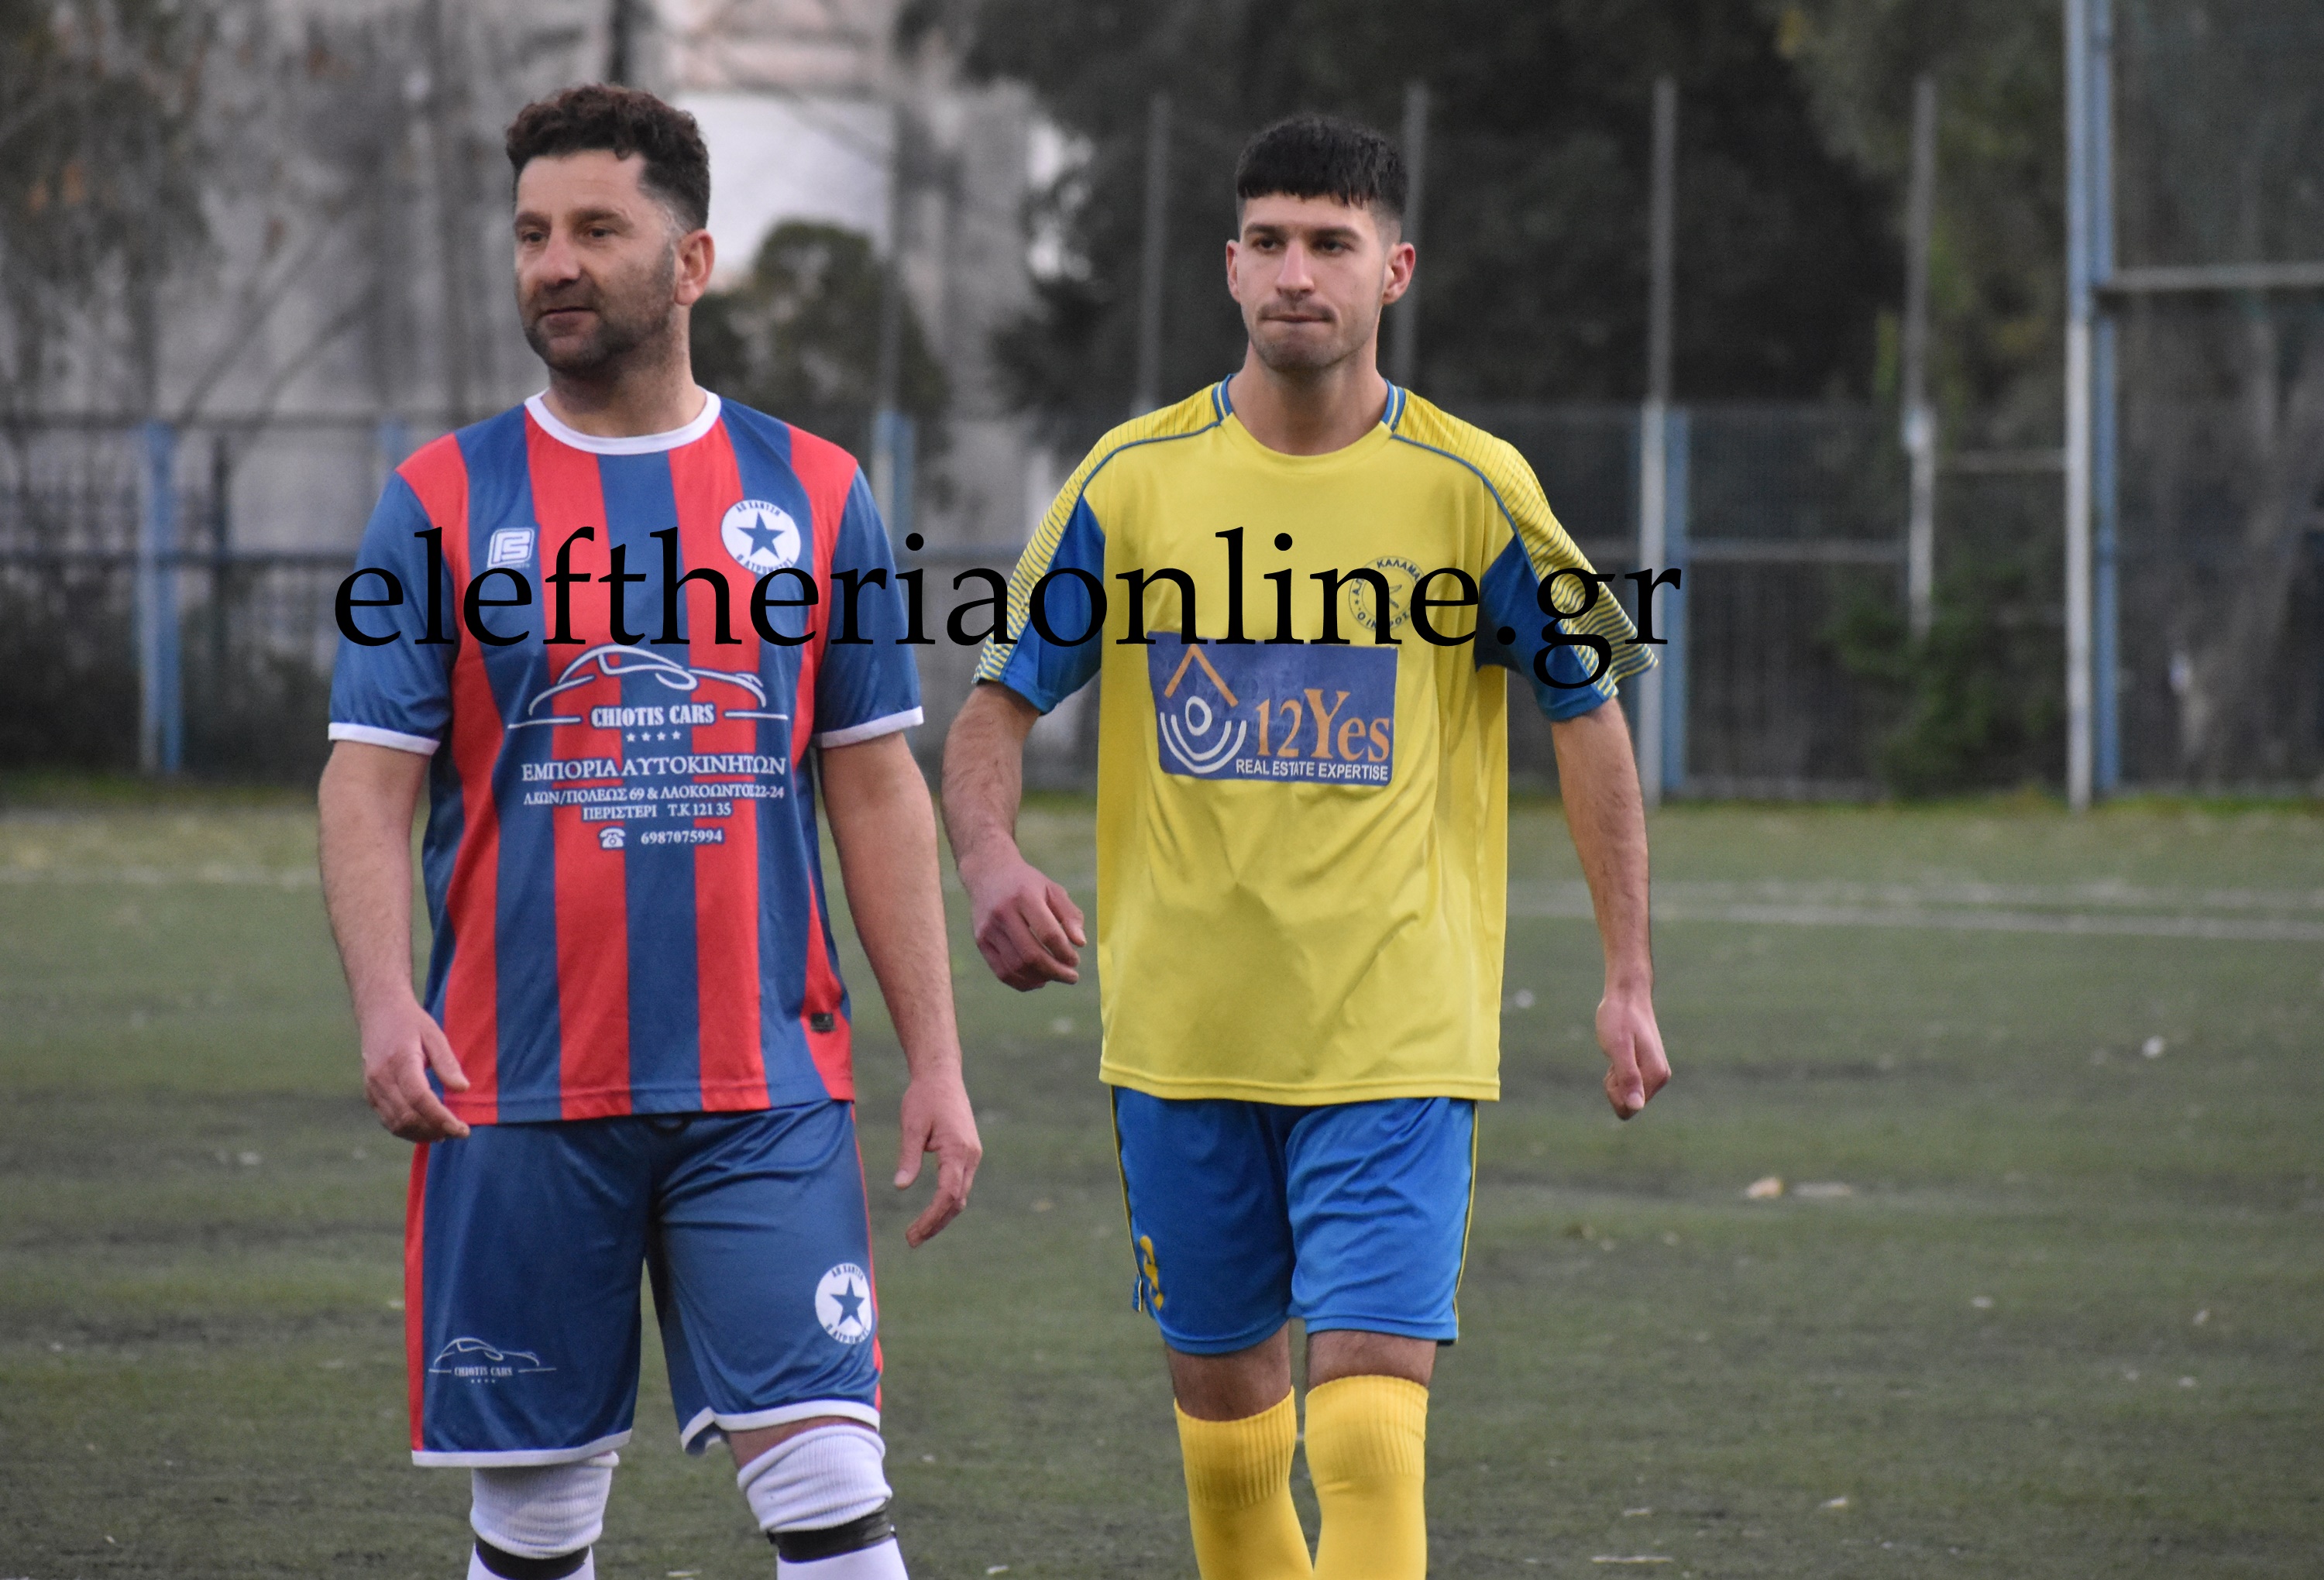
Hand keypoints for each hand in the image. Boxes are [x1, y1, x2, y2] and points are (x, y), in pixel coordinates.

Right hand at [359, 996, 471, 1141]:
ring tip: (444, 1134)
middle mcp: (382, 1077)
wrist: (378, 1012)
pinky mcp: (370, 1093)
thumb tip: (463, 1088)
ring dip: (421, 1134)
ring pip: (396, 1123)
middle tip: (459, 1132)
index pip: (420, 1098)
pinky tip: (425, 1129)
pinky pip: (387, 1120)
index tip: (461, 1129)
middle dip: (435, 1130)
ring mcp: (372, 1088)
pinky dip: (407, 1130)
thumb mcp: (434, 1034)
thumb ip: (447, 1062)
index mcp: (400, 1061)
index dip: (440, 1118)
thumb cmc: (411, 1022)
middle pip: (407, 1116)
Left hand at [894, 1067, 981, 1246]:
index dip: (931, 1218)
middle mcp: (970, 1155)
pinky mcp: (968, 1152)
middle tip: (911, 1241)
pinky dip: (947, 1201)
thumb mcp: (911, 1125)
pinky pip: (960, 1183)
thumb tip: (900, 1187)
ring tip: (918, 1232)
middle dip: (936, 1223)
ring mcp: (972, 1154)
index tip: (913, 1234)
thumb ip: (908, 1156)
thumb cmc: (924, 1097)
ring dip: (942, 1215)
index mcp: (958, 1149)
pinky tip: (931, 1210)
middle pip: (957, 1201)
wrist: (942, 1075)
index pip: (947, 1195)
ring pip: (961, 1195)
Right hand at [959, 843, 1085, 990]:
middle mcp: (1003, 913)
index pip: (1048, 934)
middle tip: (1071, 976)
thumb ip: (1070, 914)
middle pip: (1031, 954)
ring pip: (1016, 966)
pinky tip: (1038, 980)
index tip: (1075, 960)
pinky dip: (1022, 982)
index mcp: (1024, 897)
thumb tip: (1080, 943)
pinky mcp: (981, 941)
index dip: (1065, 953)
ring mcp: (989, 929)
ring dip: (1040, 978)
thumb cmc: (1027, 884)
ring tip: (1055, 976)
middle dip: (1055, 971)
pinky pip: (1002, 971)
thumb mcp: (1053, 890)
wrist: (988, 873)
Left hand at [1597, 985, 1669, 1119]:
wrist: (1627, 994)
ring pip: (1627, 1094)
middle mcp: (1661, 1077)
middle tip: (1615, 1056)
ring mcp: (1656, 1073)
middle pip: (1628, 1104)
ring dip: (1615, 1077)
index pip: (1628, 1108)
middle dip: (1615, 1085)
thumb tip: (1636, 1107)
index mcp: (1657, 1076)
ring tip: (1618, 1051)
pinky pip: (1628, 1085)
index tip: (1614, 1065)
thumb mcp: (1618, 1048)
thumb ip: (1628, 1078)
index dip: (1613, 1090)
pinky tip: (1622, 1051)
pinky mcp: (1649, 1068)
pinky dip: (1618, 1071)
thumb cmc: (1619, 1018)